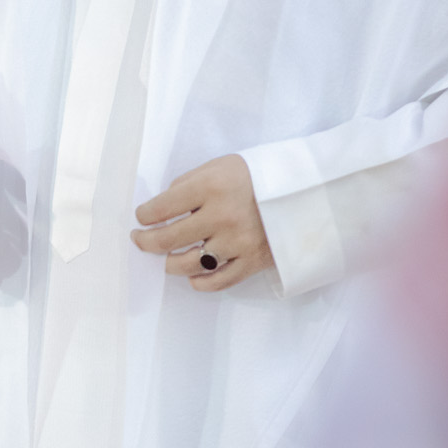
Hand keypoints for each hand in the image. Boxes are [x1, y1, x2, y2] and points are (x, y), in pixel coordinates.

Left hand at [131, 154, 273, 291]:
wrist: (307, 191)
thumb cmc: (257, 176)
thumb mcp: (220, 166)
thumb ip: (189, 184)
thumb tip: (163, 206)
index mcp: (211, 187)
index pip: (162, 207)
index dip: (144, 215)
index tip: (142, 217)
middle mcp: (222, 216)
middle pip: (168, 239)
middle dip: (146, 241)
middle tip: (140, 240)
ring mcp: (237, 242)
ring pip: (189, 264)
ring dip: (170, 263)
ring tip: (168, 257)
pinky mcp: (253, 262)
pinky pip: (219, 281)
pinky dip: (200, 282)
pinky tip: (192, 276)